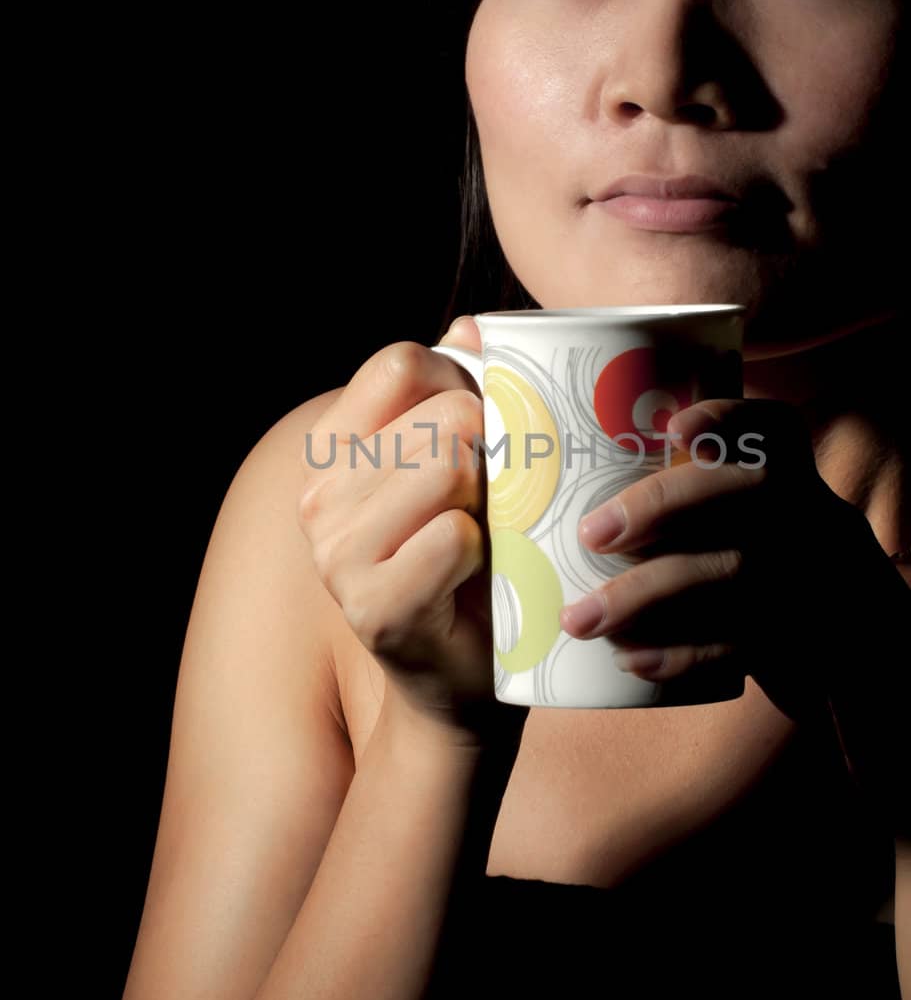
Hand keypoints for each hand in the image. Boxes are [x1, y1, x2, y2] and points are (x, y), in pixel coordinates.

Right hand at [297, 317, 527, 752]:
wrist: (463, 673)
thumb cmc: (469, 559)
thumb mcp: (461, 465)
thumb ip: (459, 390)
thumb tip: (472, 326)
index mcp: (335, 450)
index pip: (401, 363)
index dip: (461, 380)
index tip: (484, 426)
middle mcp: (320, 497)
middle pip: (439, 416)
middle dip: (493, 447)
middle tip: (501, 494)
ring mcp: (338, 555)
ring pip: (447, 468)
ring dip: (493, 499)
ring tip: (492, 532)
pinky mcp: (374, 607)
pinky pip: (455, 537)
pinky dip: (487, 551)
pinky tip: (481, 575)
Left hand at [558, 396, 858, 721]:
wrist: (845, 649)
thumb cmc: (752, 564)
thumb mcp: (745, 520)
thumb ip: (680, 496)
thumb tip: (554, 482)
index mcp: (792, 477)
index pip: (776, 429)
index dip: (730, 418)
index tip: (675, 425)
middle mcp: (811, 517)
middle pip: (752, 492)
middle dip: (664, 505)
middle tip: (591, 532)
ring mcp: (814, 579)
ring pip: (736, 573)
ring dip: (647, 594)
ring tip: (579, 618)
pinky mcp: (802, 640)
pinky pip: (743, 643)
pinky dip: (682, 652)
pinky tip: (631, 660)